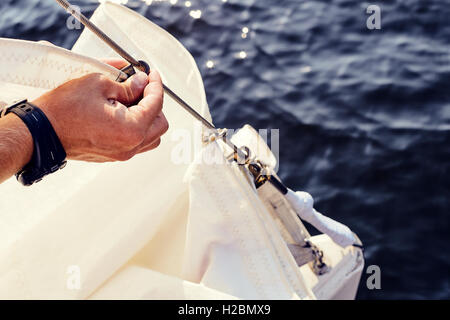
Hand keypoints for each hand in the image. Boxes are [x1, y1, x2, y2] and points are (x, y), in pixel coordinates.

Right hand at [32, 66, 167, 161]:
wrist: (41, 132)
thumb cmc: (64, 109)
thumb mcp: (99, 83)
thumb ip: (127, 85)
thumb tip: (141, 82)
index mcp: (132, 129)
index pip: (156, 103)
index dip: (155, 84)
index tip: (151, 74)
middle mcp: (131, 146)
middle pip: (160, 124)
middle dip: (155, 103)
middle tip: (142, 87)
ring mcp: (122, 154)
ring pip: (151, 137)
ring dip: (148, 118)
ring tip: (132, 100)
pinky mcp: (112, 156)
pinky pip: (136, 143)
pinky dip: (136, 127)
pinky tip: (122, 112)